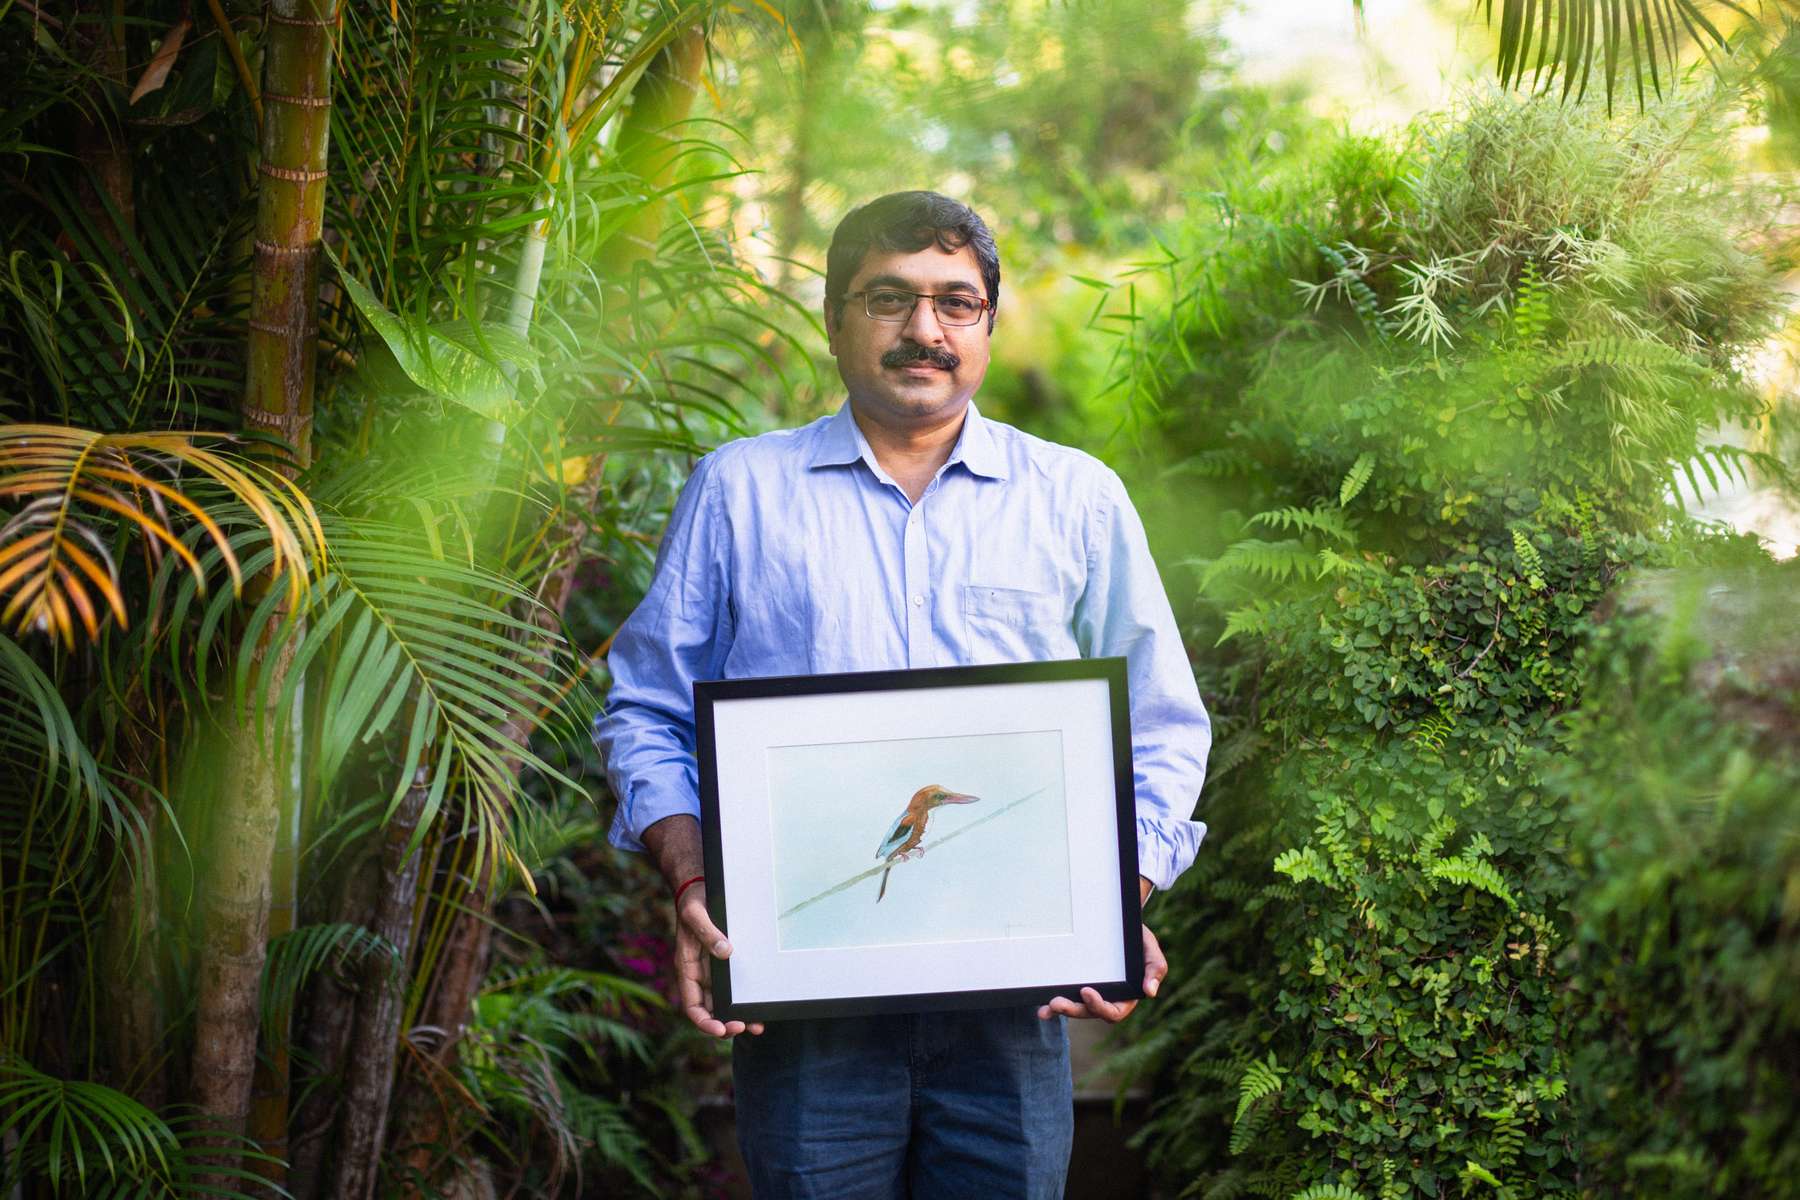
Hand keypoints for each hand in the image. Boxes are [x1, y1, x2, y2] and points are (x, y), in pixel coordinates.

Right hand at [674, 884, 764, 1038]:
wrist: (700, 887)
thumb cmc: (694, 900)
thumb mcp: (696, 913)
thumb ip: (708, 932)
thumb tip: (725, 952)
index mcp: (687, 968)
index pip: (692, 1006)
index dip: (704, 1022)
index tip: (720, 1029)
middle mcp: (700, 974)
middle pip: (711, 1010)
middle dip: (726, 1024)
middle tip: (745, 1026)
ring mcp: (713, 970)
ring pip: (724, 1002)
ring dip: (738, 1016)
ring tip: (757, 1024)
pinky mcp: (726, 962)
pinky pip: (734, 986)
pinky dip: (744, 998)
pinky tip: (759, 1003)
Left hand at [1036, 923, 1166, 1022]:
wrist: (1119, 923)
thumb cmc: (1137, 939)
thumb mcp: (1150, 949)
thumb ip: (1155, 968)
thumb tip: (1150, 992)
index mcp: (1125, 998)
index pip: (1113, 1012)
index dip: (1099, 1006)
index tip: (1086, 991)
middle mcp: (1106, 999)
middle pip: (1089, 1013)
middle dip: (1073, 1010)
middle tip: (1056, 1002)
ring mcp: (1090, 994)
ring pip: (1076, 1009)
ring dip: (1061, 1010)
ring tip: (1046, 1008)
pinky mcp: (1076, 985)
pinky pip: (1066, 997)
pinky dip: (1053, 1005)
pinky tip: (1041, 1006)